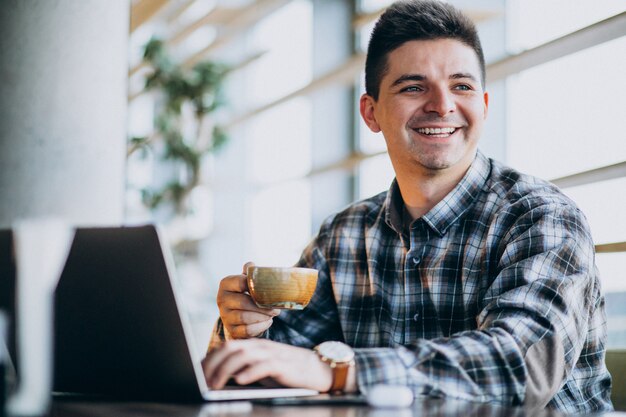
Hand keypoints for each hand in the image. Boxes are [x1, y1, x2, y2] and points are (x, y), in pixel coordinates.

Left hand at [201, 338, 332, 391]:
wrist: (315, 369)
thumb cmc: (284, 372)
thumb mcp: (259, 369)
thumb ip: (242, 369)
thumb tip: (216, 379)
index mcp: (252, 345)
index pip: (226, 347)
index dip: (210, 359)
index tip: (196, 372)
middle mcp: (259, 346)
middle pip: (231, 348)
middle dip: (213, 364)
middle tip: (202, 380)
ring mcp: (271, 354)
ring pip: (244, 356)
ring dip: (226, 370)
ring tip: (215, 384)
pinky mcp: (282, 365)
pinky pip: (263, 366)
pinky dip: (250, 372)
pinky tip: (239, 380)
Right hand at [216, 262, 280, 338]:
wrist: (237, 315)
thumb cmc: (245, 293)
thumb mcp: (246, 281)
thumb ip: (250, 272)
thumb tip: (252, 265)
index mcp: (226, 284)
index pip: (240, 282)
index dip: (256, 286)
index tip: (268, 290)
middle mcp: (221, 300)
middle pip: (243, 303)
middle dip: (263, 306)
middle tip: (276, 308)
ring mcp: (225, 316)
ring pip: (245, 318)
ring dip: (262, 316)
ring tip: (273, 314)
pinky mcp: (231, 330)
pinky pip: (247, 330)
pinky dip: (260, 327)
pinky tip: (268, 322)